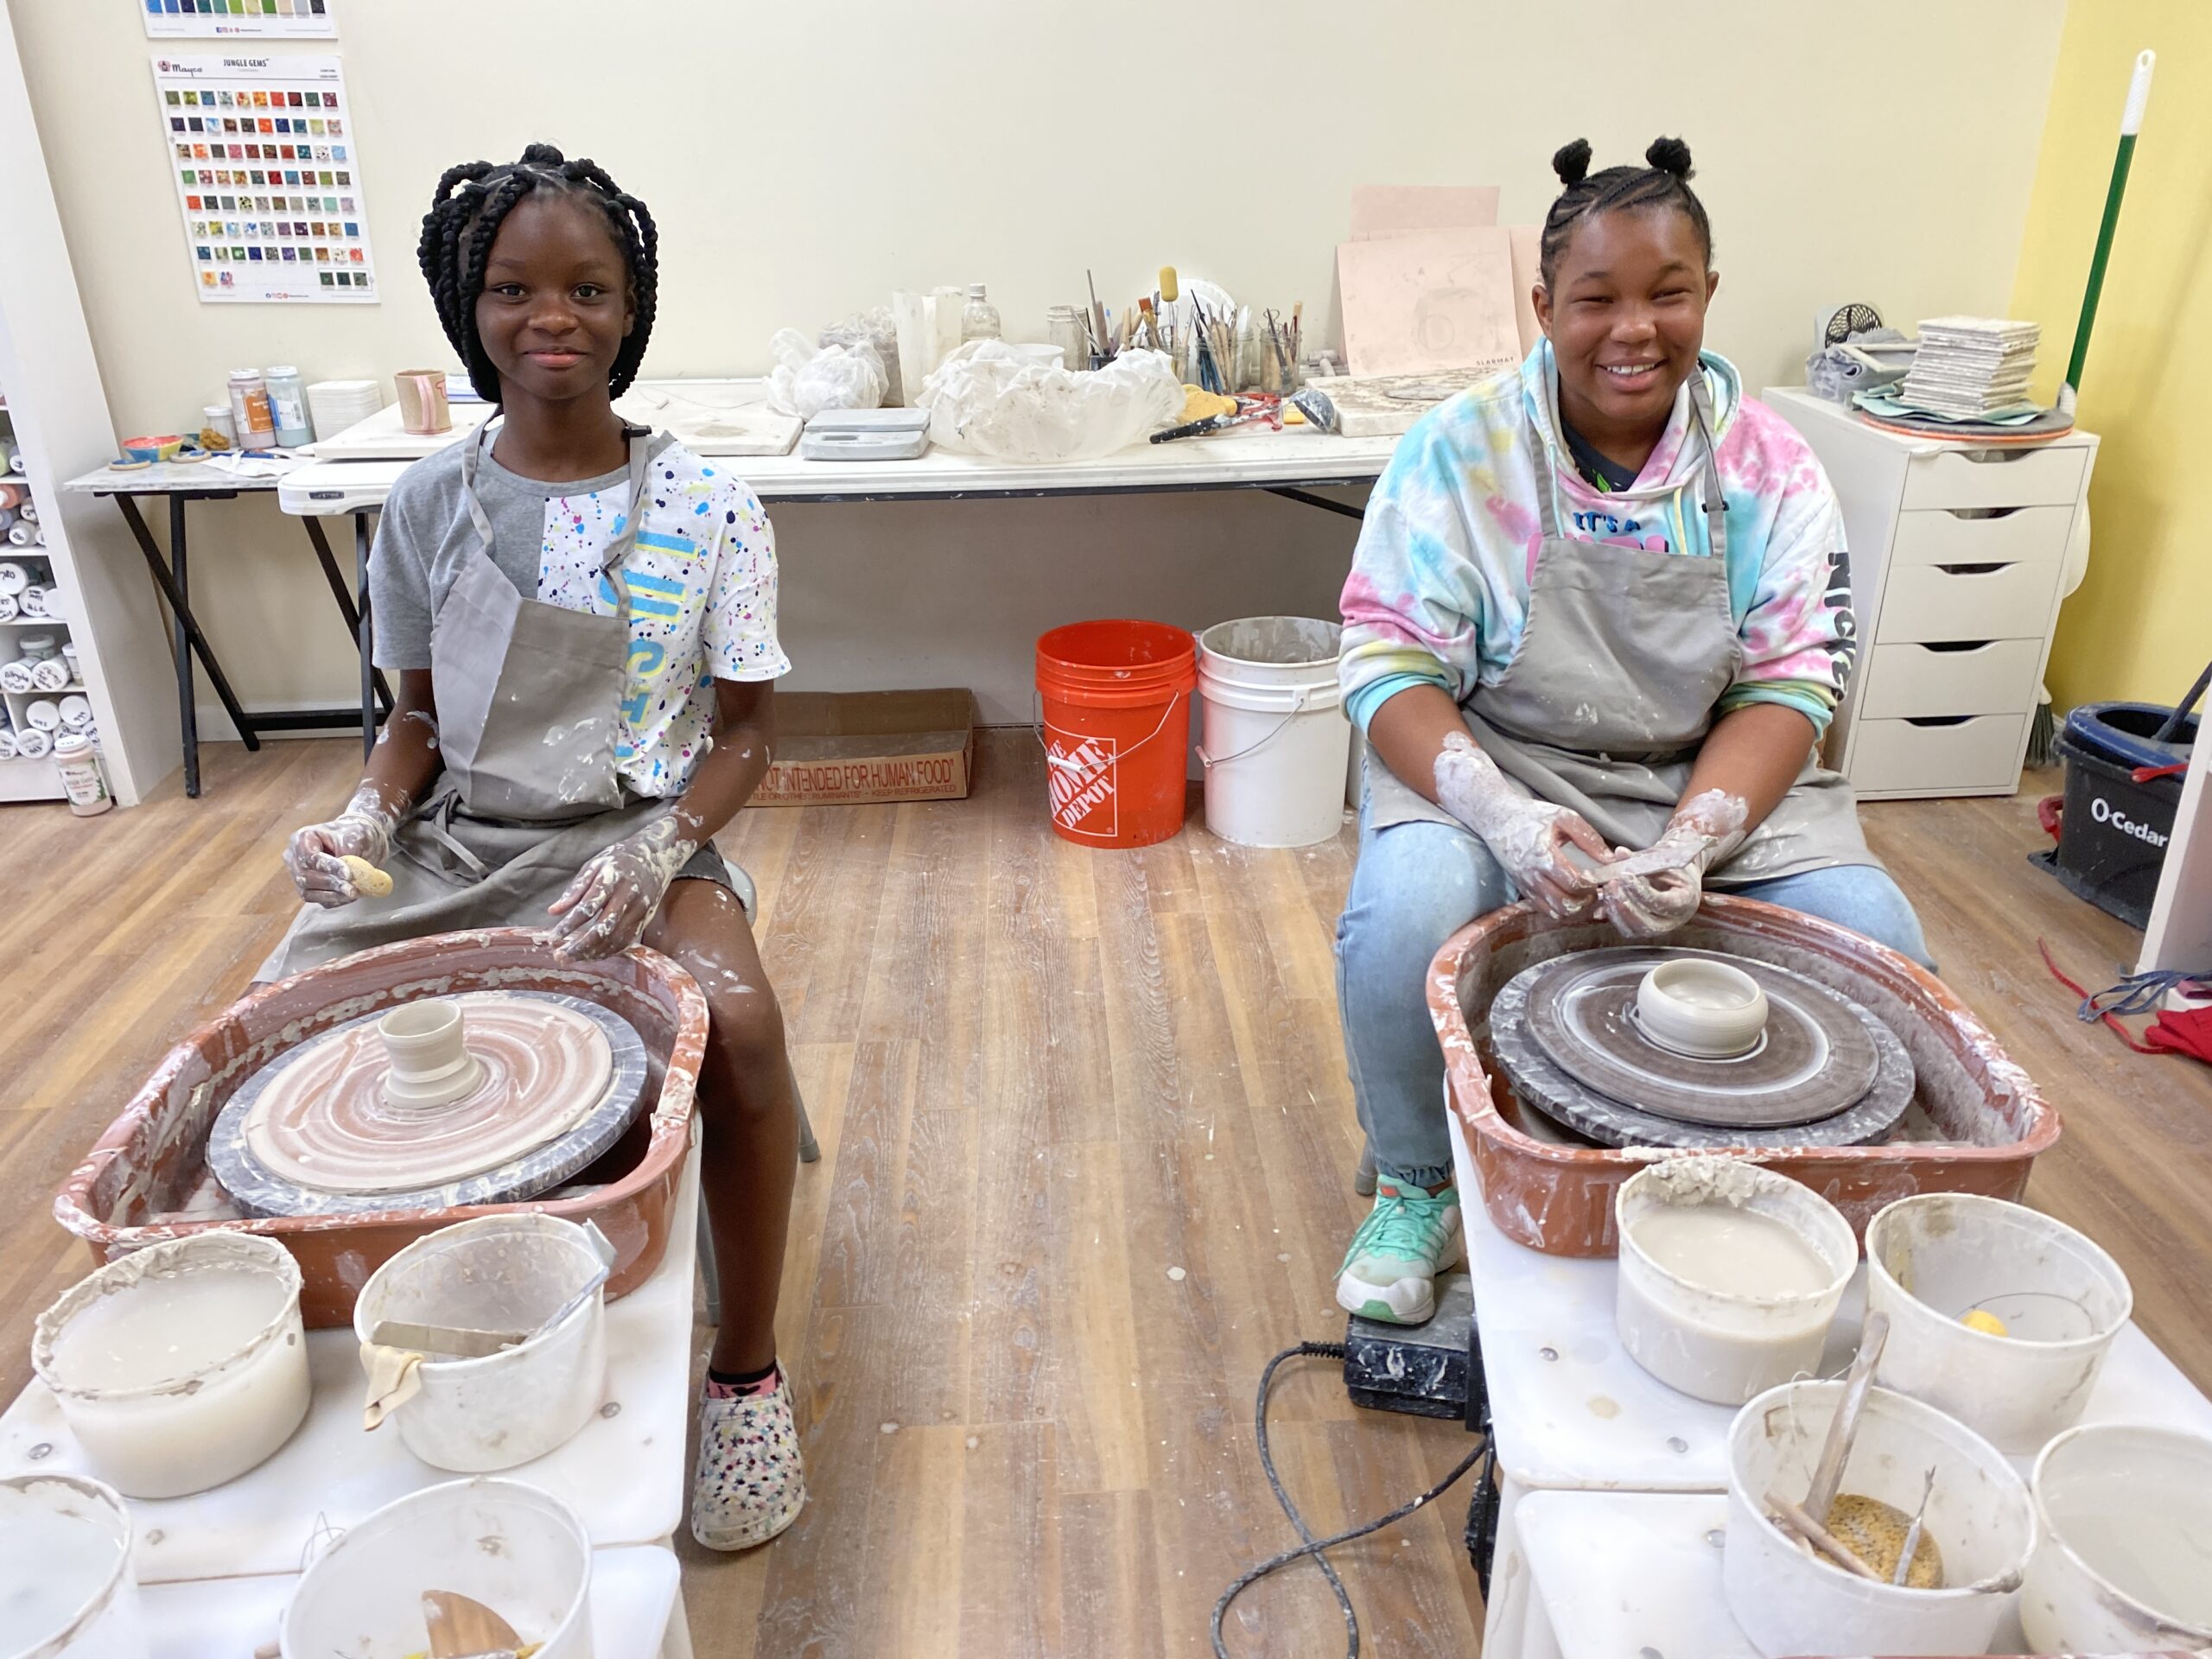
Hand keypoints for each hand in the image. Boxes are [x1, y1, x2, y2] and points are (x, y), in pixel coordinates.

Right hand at [284, 785, 401, 908]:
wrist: (358, 843)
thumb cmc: (353, 835)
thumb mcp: (353, 837)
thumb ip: (347, 854)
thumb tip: (345, 877)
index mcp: (301, 839)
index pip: (309, 857)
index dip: (328, 867)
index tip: (348, 874)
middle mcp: (294, 858)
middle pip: (305, 877)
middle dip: (331, 884)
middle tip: (353, 889)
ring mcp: (299, 875)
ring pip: (308, 892)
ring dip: (332, 895)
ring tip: (353, 893)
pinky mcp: (308, 890)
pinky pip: (317, 900)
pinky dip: (334, 900)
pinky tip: (350, 897)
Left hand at [545, 816, 697, 960]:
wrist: (656, 857)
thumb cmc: (619, 861)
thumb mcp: (594, 866)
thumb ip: (575, 890)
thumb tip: (553, 911)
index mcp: (611, 880)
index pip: (587, 908)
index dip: (568, 925)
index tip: (552, 938)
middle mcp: (628, 897)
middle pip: (603, 930)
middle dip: (580, 947)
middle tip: (560, 956)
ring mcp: (639, 911)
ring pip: (615, 940)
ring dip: (592, 953)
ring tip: (572, 959)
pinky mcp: (645, 920)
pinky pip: (626, 942)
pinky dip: (608, 952)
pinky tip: (592, 955)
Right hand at [1432, 732, 1610, 918]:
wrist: (1498, 819)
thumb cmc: (1532, 816)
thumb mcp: (1564, 817)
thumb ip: (1589, 838)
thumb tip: (1611, 859)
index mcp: (1544, 855)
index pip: (1574, 883)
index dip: (1592, 885)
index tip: (1599, 878)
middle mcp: (1532, 875)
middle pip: (1565, 903)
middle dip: (1585, 900)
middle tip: (1594, 889)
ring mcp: (1525, 885)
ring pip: (1555, 911)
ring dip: (1574, 907)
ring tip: (1582, 893)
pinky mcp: (1522, 889)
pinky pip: (1544, 910)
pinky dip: (1559, 908)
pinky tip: (1567, 894)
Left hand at [1598, 788, 1747, 938]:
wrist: (1680, 877)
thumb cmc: (1675, 867)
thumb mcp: (1664, 859)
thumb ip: (1642, 859)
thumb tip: (1620, 853)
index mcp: (1685, 901)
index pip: (1662, 903)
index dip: (1641, 892)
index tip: (1625, 877)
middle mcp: (1673, 920)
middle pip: (1647, 924)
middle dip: (1625, 906)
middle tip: (1612, 885)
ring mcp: (1659, 927)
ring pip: (1634, 930)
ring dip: (1616, 912)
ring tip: (1607, 890)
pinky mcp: (1644, 928)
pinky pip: (1626, 929)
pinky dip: (1613, 916)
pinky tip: (1605, 901)